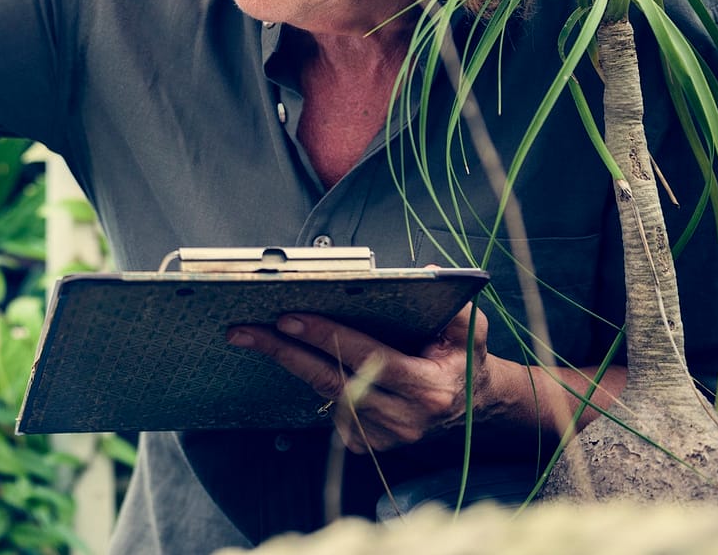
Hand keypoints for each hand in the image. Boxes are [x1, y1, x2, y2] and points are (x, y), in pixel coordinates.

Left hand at [226, 302, 491, 452]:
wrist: (470, 405)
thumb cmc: (462, 358)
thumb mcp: (471, 330)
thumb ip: (454, 306)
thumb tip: (426, 271)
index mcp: (428, 388)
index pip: (368, 358)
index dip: (327, 337)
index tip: (289, 317)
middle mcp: (405, 419)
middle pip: (334, 382)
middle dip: (287, 352)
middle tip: (246, 330)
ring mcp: (386, 437)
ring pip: (327, 397)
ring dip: (291, 365)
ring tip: (252, 337)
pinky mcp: (371, 445)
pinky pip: (331, 412)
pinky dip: (311, 384)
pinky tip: (290, 359)